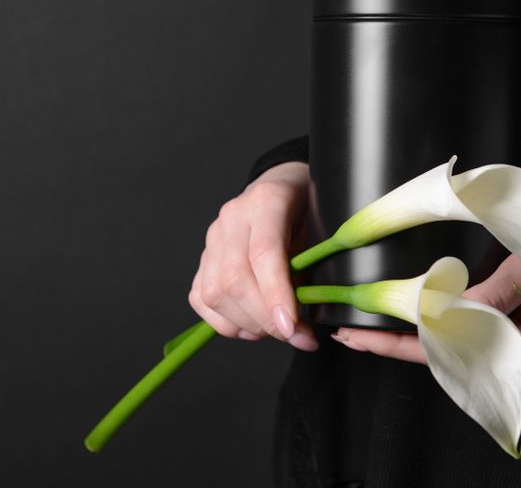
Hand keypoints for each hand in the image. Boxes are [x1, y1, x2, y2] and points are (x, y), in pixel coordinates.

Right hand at [189, 161, 318, 350]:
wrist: (280, 186)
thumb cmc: (306, 209)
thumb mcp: (320, 228)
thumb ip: (309, 267)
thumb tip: (302, 319)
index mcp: (266, 201)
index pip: (264, 253)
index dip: (275, 295)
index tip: (291, 327)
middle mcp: (233, 218)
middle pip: (235, 279)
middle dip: (264, 319)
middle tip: (295, 335)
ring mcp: (213, 237)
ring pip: (214, 293)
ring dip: (246, 324)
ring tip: (275, 330)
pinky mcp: (203, 256)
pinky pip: (200, 298)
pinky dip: (224, 322)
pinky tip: (250, 327)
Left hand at [331, 214, 520, 376]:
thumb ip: (491, 294)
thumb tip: (443, 313)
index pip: (448, 352)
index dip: (398, 344)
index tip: (361, 336)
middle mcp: (519, 359)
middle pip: (443, 359)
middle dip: (393, 346)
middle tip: (347, 334)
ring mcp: (519, 349)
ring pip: (451, 352)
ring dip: (409, 340)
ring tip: (366, 330)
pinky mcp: (517, 334)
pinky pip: (466, 339)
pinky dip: (433, 331)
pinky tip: (409, 322)